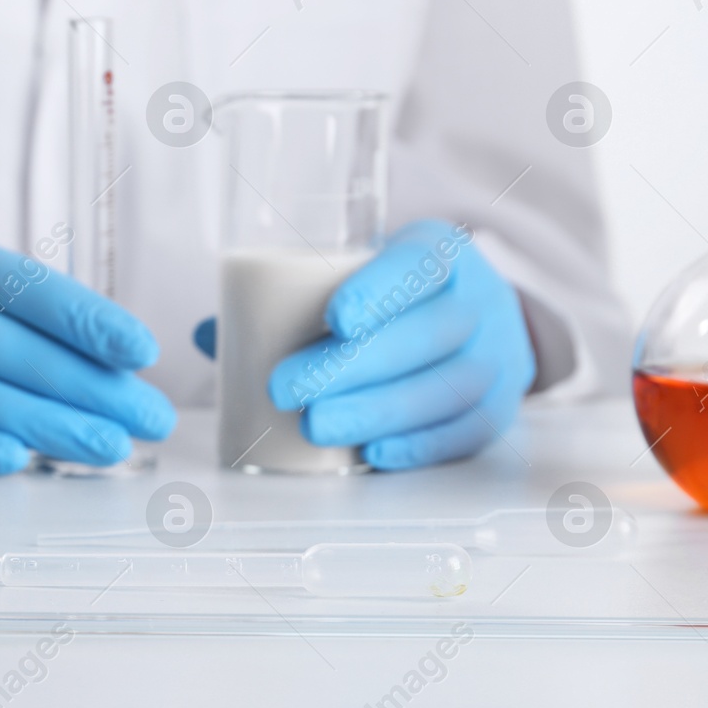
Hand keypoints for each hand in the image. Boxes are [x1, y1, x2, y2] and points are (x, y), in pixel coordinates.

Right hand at [0, 210, 175, 472]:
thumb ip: (15, 306)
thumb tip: (114, 365)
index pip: (21, 284)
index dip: (85, 319)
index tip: (142, 353)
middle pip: (5, 348)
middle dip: (87, 387)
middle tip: (149, 418)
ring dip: (46, 426)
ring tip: (107, 447)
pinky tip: (18, 460)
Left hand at [195, 219, 534, 468]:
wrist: (485, 323)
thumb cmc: (397, 300)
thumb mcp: (358, 278)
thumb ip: (286, 302)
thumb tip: (209, 334)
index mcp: (436, 253)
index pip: (417, 264)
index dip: (381, 290)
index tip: (336, 318)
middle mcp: (476, 301)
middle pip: (426, 334)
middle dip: (353, 366)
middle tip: (284, 389)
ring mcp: (495, 358)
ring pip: (445, 387)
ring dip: (377, 411)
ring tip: (315, 426)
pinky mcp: (498, 409)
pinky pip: (465, 431)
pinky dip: (419, 446)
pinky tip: (373, 454)